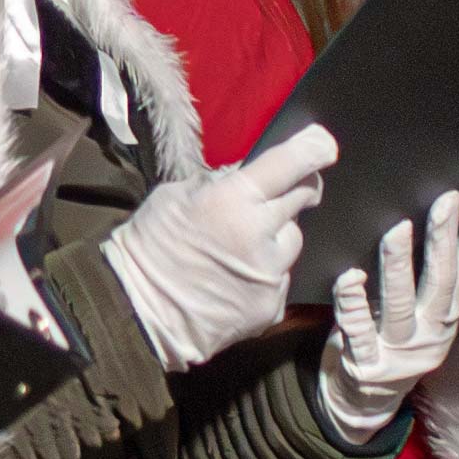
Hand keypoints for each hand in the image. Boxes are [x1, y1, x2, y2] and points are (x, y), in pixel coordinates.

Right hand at [105, 123, 341, 373]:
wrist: (136, 314)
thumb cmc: (147, 249)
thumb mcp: (175, 197)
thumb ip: (219, 184)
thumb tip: (247, 176)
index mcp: (233, 201)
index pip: (291, 163)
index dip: (313, 149)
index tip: (322, 144)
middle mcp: (260, 236)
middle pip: (304, 197)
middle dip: (295, 190)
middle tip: (273, 196)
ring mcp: (270, 274)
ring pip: (292, 240)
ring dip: (275, 237)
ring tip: (239, 249)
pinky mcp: (271, 305)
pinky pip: (280, 277)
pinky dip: (264, 274)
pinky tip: (235, 280)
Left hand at [322, 189, 458, 428]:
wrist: (362, 405)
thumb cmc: (387, 345)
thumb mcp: (418, 319)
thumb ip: (425, 284)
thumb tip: (434, 224)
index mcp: (444, 319)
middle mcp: (427, 335)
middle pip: (440, 283)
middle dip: (443, 240)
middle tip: (446, 202)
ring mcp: (396, 352)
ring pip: (399, 304)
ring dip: (398, 265)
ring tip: (398, 230)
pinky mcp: (364, 364)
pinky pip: (356, 329)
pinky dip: (352, 301)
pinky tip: (350, 278)